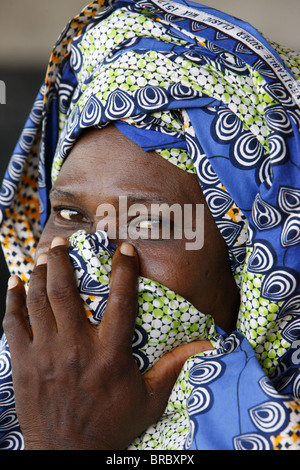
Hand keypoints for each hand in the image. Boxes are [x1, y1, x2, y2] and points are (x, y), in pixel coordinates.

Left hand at [3, 237, 212, 449]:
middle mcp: (77, 347)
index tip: (124, 249)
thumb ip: (174, 366)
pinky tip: (14, 283)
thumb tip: (206, 345)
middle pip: (66, 291)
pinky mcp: (24, 363)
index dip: (124, 270)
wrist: (68, 454)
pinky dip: (12, 300)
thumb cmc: (112, 425)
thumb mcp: (150, 398)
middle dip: (62, 260)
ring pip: (39, 301)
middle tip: (63, 241)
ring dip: (39, 273)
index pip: (121, 300)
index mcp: (110, 353)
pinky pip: (14, 323)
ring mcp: (46, 353)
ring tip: (43, 255)